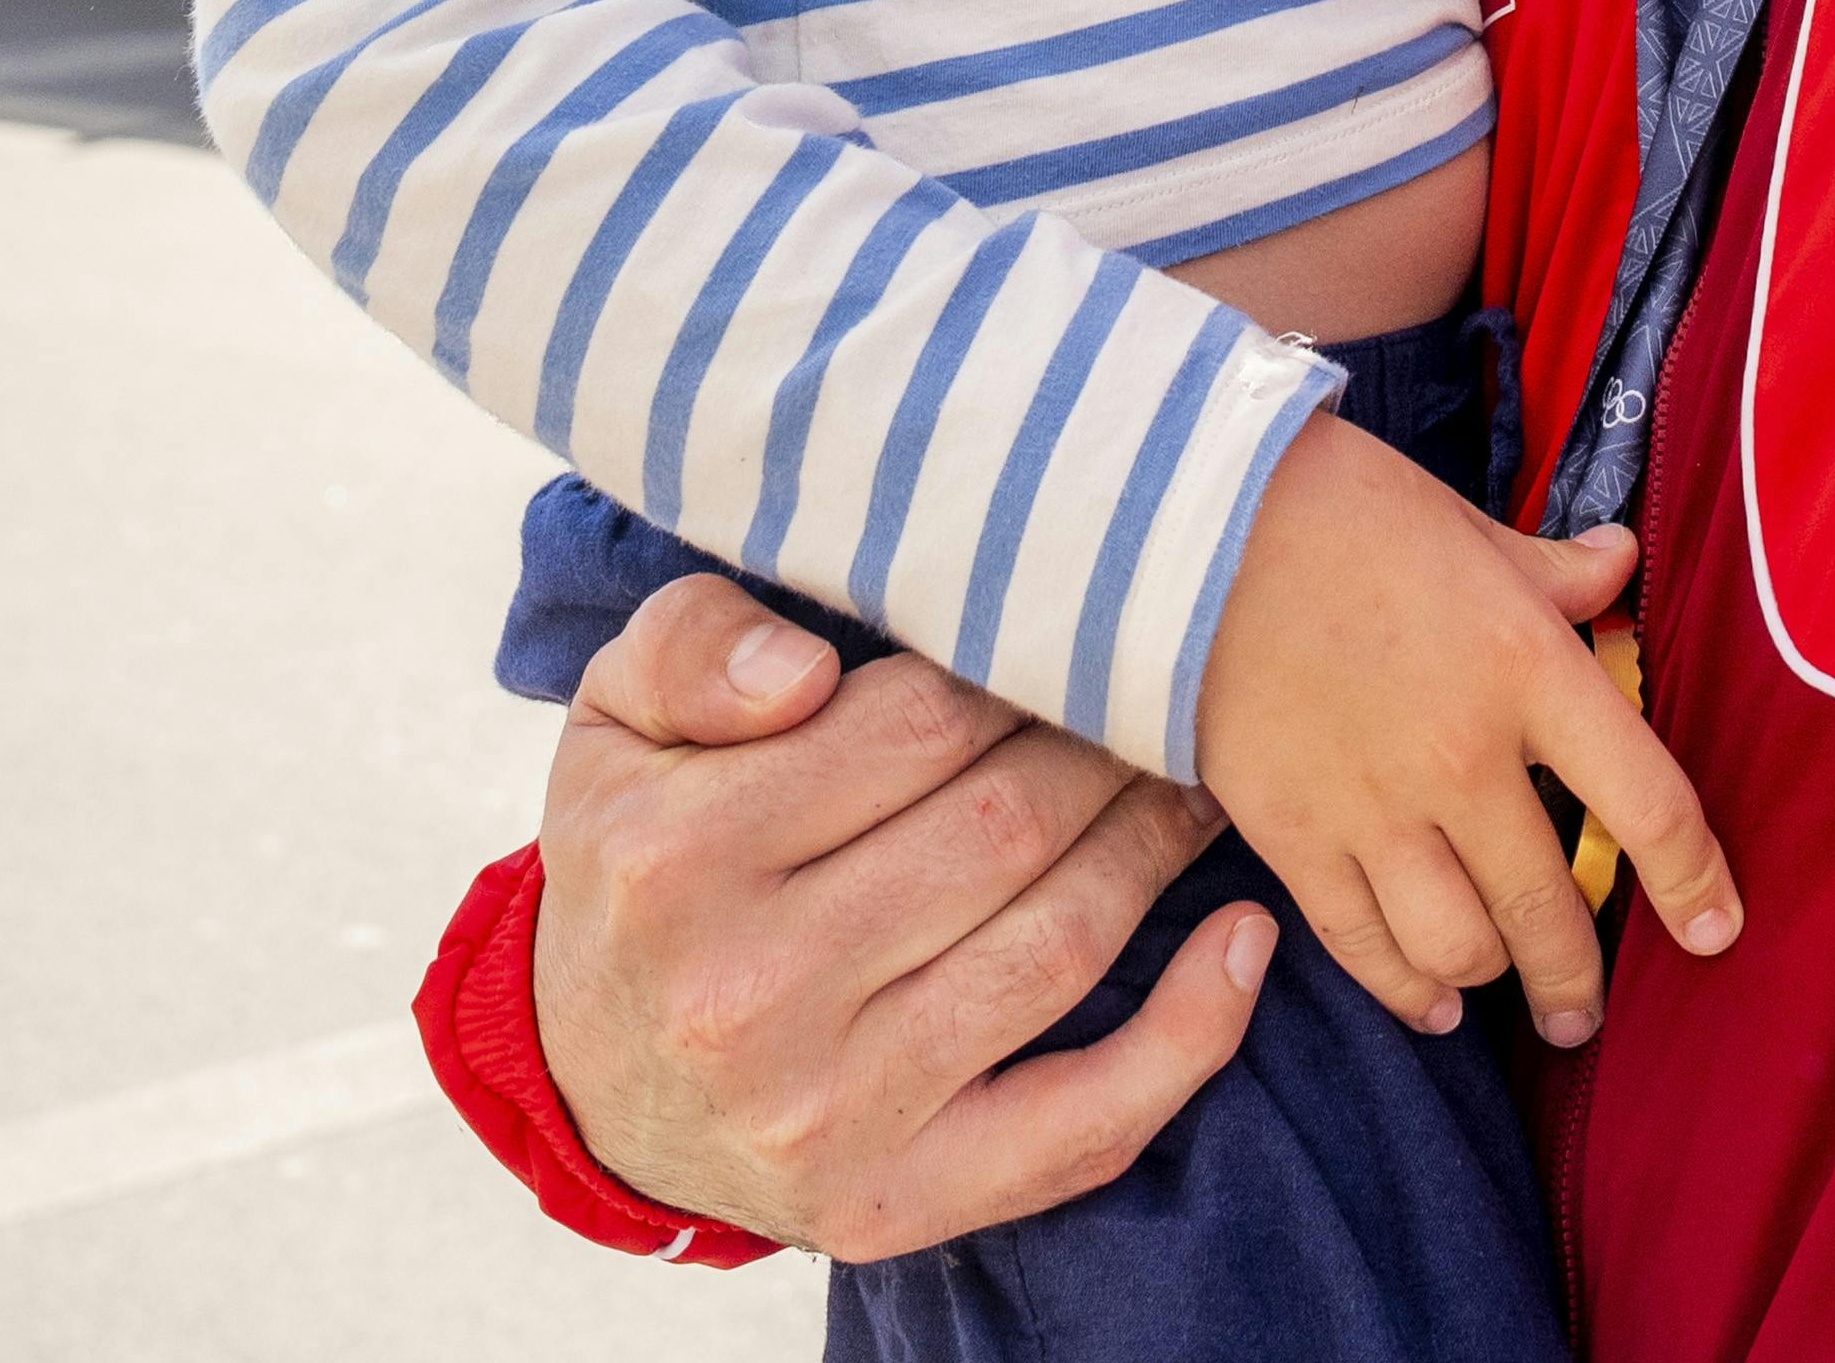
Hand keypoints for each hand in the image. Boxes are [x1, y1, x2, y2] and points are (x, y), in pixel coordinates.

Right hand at [533, 572, 1268, 1262]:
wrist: (590, 1082)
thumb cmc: (640, 867)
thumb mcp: (613, 724)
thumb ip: (690, 645)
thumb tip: (806, 670)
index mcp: (680, 856)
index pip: (920, 723)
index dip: (1018, 664)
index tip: (1070, 634)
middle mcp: (746, 992)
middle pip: (1004, 826)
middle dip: (1106, 746)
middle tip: (1162, 693)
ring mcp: (826, 1109)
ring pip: (1061, 942)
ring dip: (1158, 847)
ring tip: (1195, 781)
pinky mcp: (894, 1200)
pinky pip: (1083, 1122)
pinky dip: (1192, 1035)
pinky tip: (1245, 939)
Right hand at [1188, 415, 1734, 1046]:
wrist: (1193, 533)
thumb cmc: (1346, 514)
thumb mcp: (1475, 532)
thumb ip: (1558, 570)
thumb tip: (1622, 562)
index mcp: (1530, 672)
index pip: (1647, 804)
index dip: (1694, 883)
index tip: (1717, 932)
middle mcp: (1465, 759)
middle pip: (1547, 907)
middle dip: (1577, 978)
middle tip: (1586, 1013)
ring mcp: (1376, 810)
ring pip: (1460, 946)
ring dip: (1495, 981)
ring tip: (1508, 991)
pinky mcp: (1294, 839)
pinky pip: (1364, 947)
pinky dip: (1404, 990)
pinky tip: (1429, 1004)